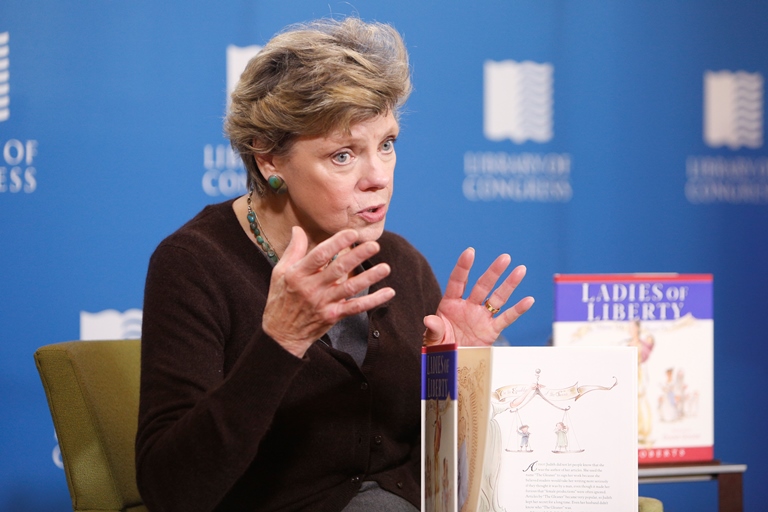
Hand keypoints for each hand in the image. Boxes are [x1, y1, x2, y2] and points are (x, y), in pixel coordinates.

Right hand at [262, 227, 394, 357]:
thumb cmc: (280, 300)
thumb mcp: (279, 273)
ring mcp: (323, 303)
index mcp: (298, 274)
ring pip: (349, 288)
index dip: (336, 243)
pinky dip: (373, 300)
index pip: (319, 255)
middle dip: (357, 257)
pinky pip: (355, 307)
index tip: (352, 233)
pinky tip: (388, 292)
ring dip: (369, 278)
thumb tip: (298, 228)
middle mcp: (311, 288)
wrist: (281, 335)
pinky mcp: (333, 316)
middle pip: (337, 270)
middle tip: (374, 245)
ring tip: (385, 268)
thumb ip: (292, 250)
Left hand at [422, 248, 533, 346]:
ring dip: (509, 284)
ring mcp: (481, 317)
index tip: (470, 252)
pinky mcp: (491, 331)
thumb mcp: (433, 339)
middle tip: (505, 258)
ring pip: (497, 298)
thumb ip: (434, 329)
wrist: (451, 364)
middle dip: (493, 272)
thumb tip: (429, 320)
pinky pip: (506, 319)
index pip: (457, 281)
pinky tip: (528, 300)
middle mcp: (468, 307)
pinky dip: (518, 310)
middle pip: (482, 286)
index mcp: (451, 304)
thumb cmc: (440, 348)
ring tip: (520, 270)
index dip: (464, 267)